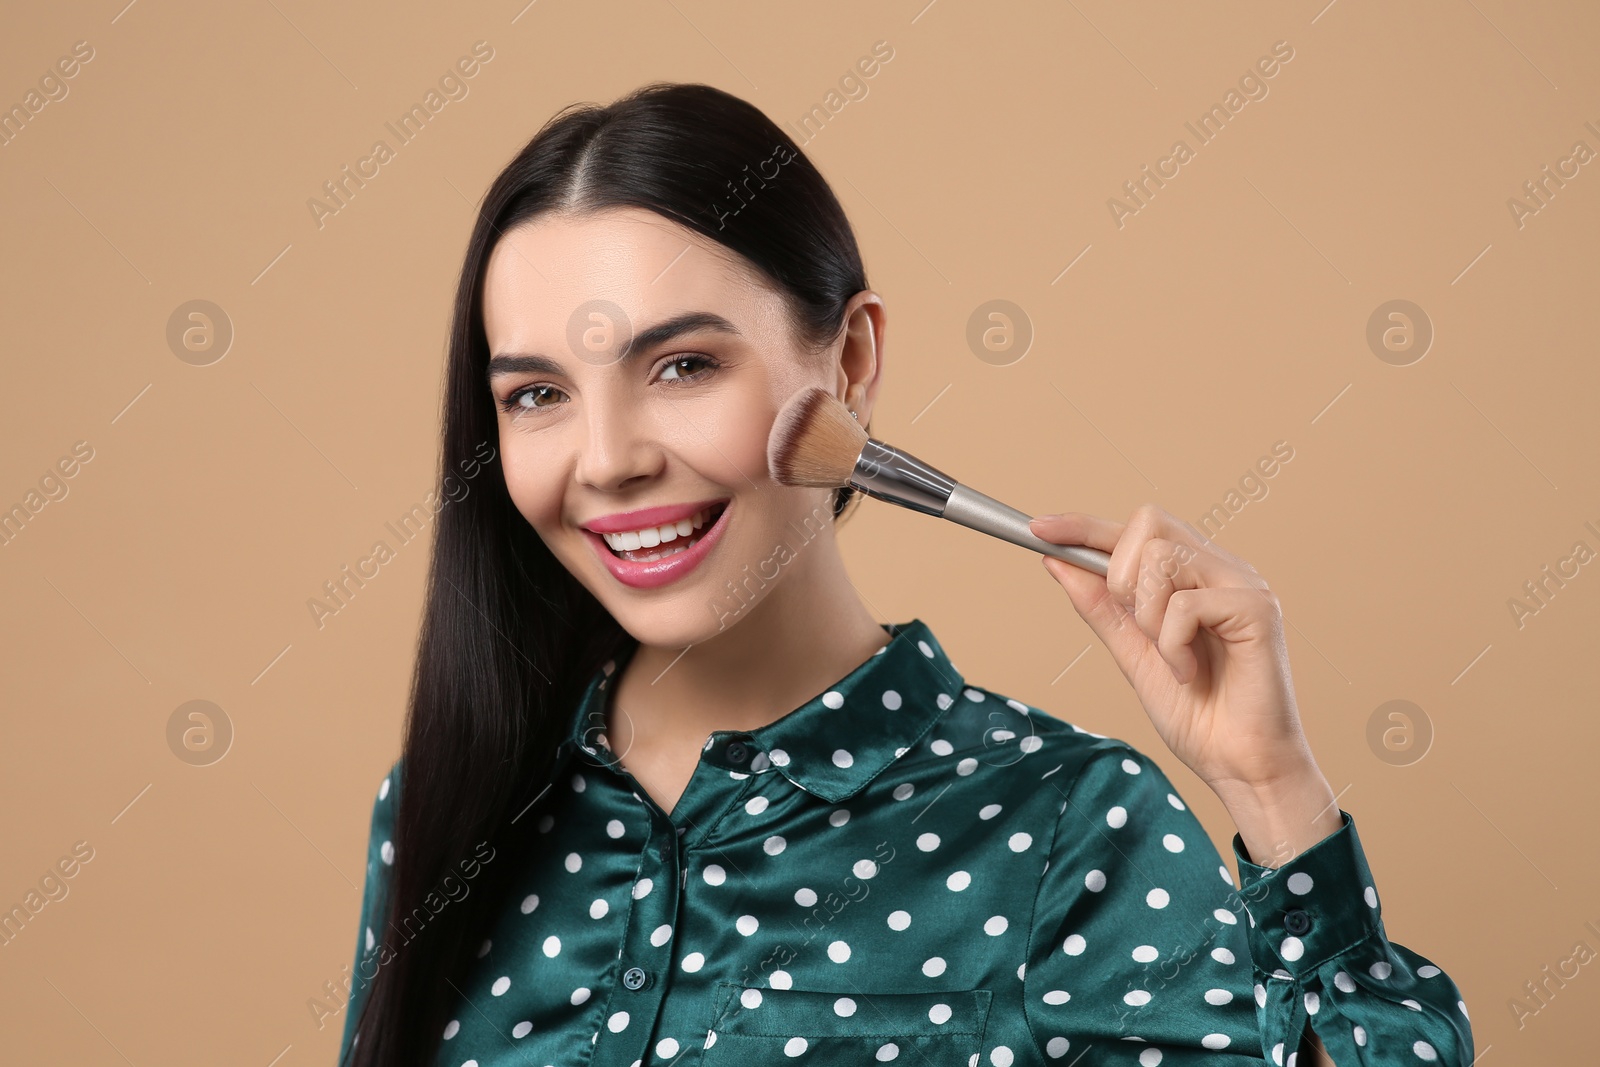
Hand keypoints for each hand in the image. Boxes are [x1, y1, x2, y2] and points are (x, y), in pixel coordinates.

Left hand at [1029, 505, 1339, 859]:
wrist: (1240, 767)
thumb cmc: (1198, 716)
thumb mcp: (1131, 655)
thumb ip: (1100, 607)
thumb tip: (1056, 560)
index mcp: (1196, 576)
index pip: (1138, 529)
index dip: (1085, 525)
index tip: (1038, 529)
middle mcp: (1222, 570)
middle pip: (1149, 523)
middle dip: (1120, 576)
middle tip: (1137, 629)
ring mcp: (1244, 585)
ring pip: (1162, 556)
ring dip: (1147, 616)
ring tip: (1170, 657)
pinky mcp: (1258, 608)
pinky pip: (1185, 604)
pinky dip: (1172, 644)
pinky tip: (1189, 672)